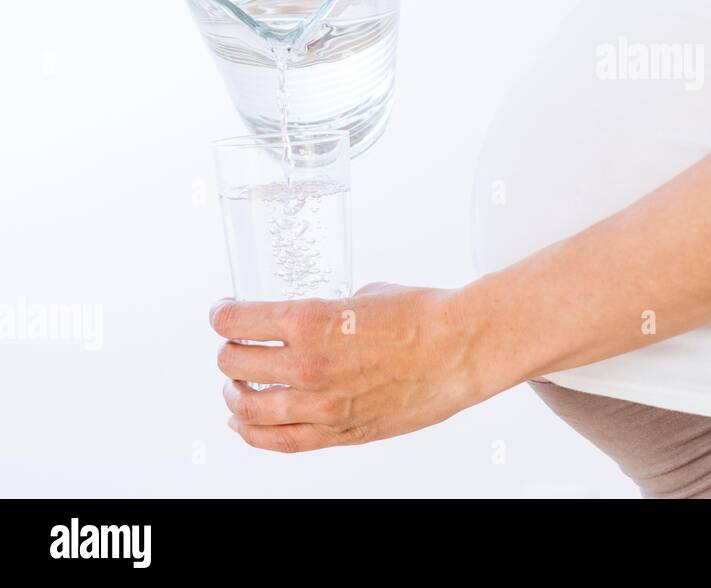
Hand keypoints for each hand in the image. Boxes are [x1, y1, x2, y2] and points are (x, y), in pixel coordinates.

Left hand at [211, 282, 485, 452]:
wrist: (462, 349)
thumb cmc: (426, 316)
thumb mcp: (365, 295)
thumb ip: (329, 311)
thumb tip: (317, 319)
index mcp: (309, 320)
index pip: (235, 321)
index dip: (221, 314)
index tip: (222, 312)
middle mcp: (306, 364)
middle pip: (233, 362)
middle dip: (229, 350)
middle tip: (234, 345)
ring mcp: (320, 404)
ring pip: (247, 407)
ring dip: (234, 393)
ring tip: (236, 385)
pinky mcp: (339, 432)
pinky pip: (278, 441)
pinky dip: (252, 433)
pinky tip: (244, 424)